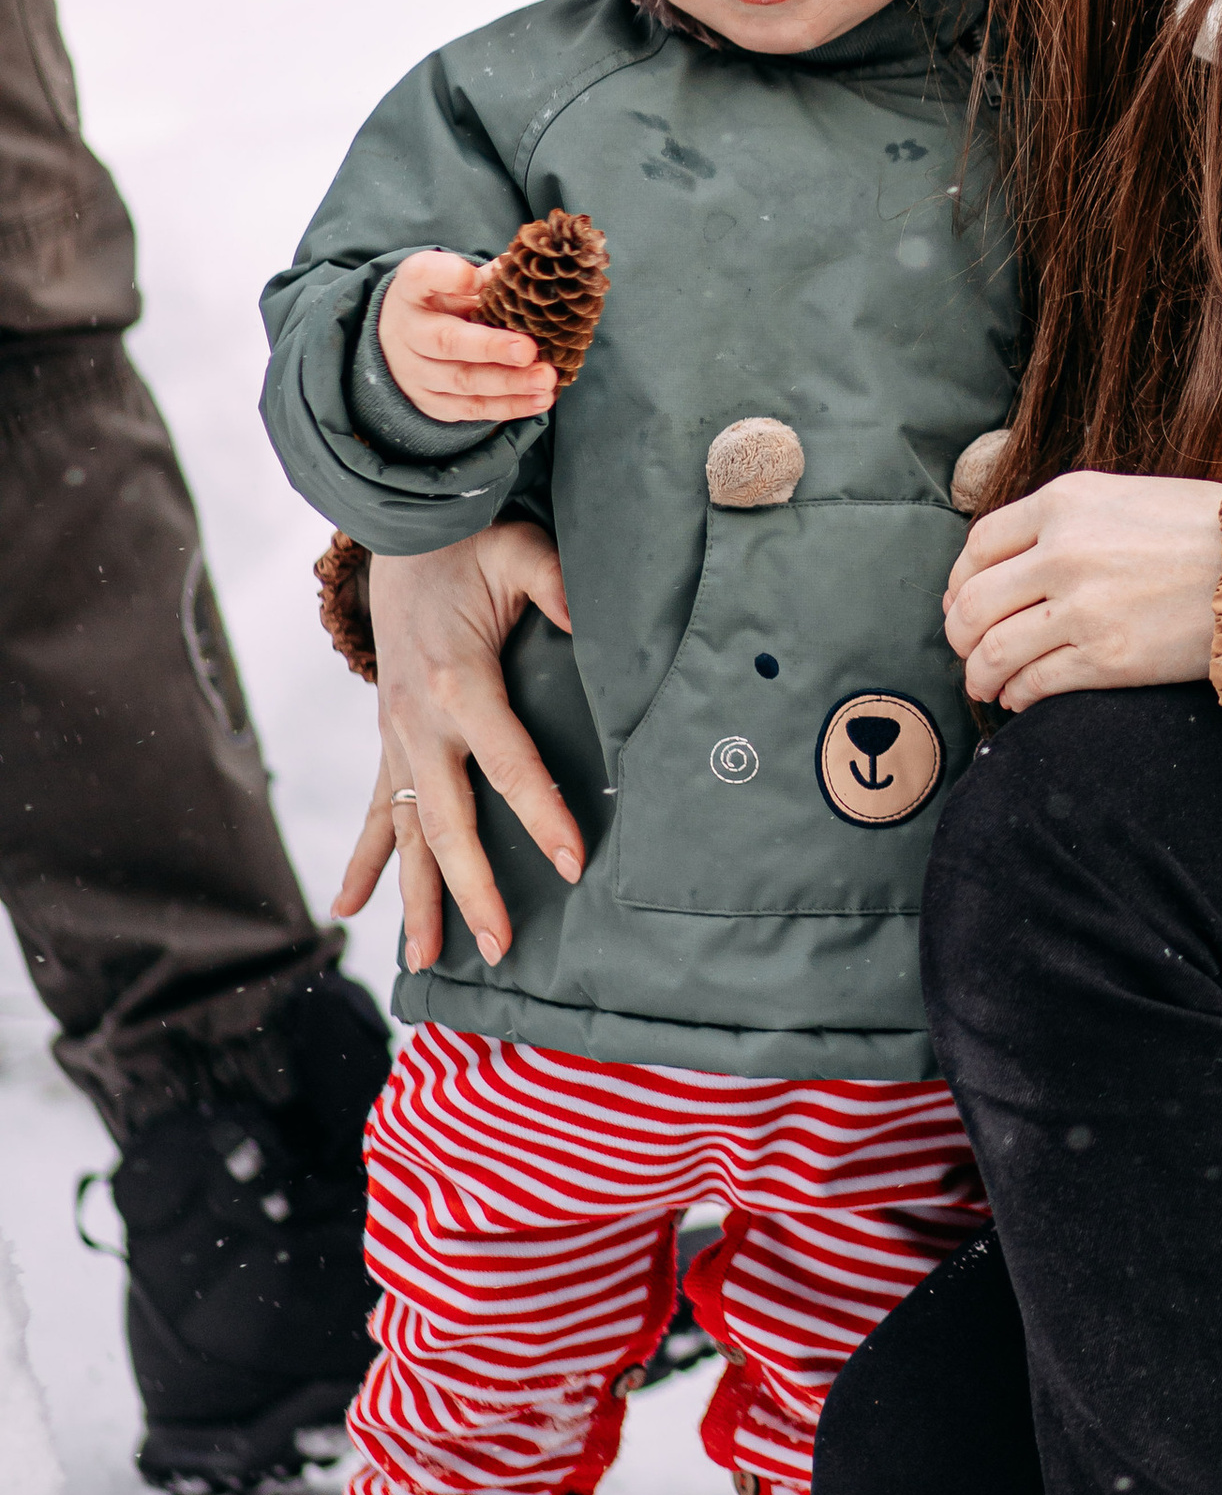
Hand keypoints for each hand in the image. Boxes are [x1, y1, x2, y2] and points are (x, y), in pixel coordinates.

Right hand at [333, 524, 578, 971]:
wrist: (402, 535)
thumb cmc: (471, 546)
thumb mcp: (520, 550)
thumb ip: (558, 584)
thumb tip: (597, 622)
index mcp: (460, 683)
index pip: (509, 764)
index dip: (541, 815)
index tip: (573, 864)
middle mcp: (419, 724)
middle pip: (448, 823)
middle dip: (472, 889)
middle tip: (499, 947)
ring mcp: (398, 739)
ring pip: (408, 833)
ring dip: (416, 897)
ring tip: (426, 959)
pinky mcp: (391, 741)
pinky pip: (380, 810)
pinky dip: (365, 860)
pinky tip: (350, 907)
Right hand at [379, 250, 555, 421]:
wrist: (398, 343)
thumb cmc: (439, 303)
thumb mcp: (453, 281)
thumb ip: (489, 277)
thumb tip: (533, 270)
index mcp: (413, 290)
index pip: (421, 276)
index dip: (449, 276)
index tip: (476, 278)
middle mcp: (408, 331)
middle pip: (446, 341)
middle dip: (490, 348)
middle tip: (528, 350)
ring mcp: (416, 372)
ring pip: (462, 381)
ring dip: (509, 383)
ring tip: (545, 379)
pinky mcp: (431, 402)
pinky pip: (470, 408)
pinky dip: (508, 406)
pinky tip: (540, 399)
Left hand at [943, 469, 1221, 710]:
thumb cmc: (1205, 529)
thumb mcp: (1125, 496)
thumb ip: (1066, 520)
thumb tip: (1012, 562)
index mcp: (1064, 502)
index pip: (978, 544)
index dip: (960, 581)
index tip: (962, 602)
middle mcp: (1063, 550)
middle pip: (973, 602)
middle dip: (960, 634)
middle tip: (967, 649)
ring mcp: (1082, 606)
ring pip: (993, 650)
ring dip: (979, 674)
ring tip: (986, 684)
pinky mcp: (1105, 657)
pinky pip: (1034, 684)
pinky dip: (1017, 696)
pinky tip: (1022, 697)